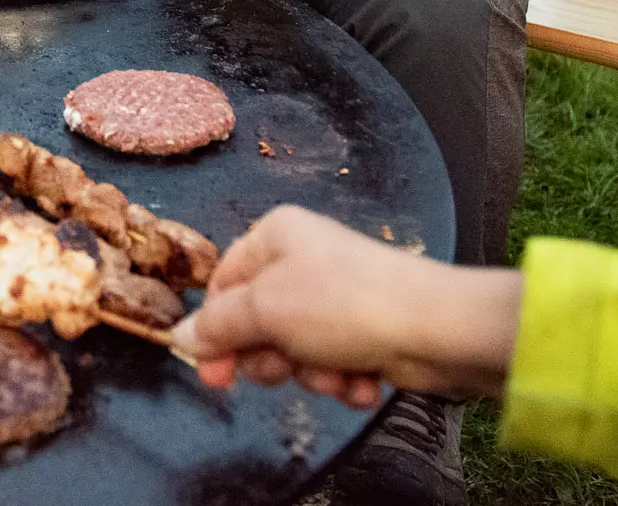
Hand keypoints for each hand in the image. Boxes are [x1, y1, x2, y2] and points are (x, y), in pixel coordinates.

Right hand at [173, 206, 521, 406]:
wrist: (439, 330)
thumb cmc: (343, 305)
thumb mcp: (266, 311)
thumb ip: (217, 326)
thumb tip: (178, 337)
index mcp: (275, 237)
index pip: (222, 285)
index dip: (215, 331)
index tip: (214, 374)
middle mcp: (303, 261)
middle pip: (257, 323)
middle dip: (272, 357)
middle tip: (284, 369)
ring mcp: (336, 298)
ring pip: (294, 350)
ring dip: (311, 373)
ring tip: (337, 373)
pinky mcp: (365, 332)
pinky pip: (332, 362)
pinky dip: (343, 378)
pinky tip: (362, 380)